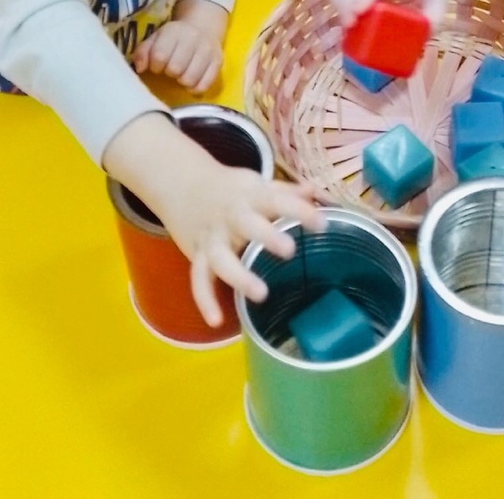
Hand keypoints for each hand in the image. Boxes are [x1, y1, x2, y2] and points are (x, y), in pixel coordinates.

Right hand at [105, 114, 324, 325]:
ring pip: (220, 257)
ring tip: (261, 294)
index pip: (277, 199)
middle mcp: (231, 216)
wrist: (181, 182)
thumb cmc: (231, 190)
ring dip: (239, 275)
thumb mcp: (257, 185)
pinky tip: (217, 321)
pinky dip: (205, 300)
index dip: (299, 210)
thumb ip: (286, 192)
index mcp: (251, 196)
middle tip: (290, 250)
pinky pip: (198, 279)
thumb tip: (317, 194)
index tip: (322, 223)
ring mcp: (211, 237)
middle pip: (247, 224)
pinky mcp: (195, 255)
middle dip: (266, 236)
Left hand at [133, 0, 227, 91]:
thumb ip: (143, 52)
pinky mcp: (218, 62)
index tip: (157, 66)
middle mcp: (193, 38)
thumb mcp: (155, 39)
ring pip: (190, 78)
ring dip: (182, 81)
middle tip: (170, 70)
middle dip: (169, 73)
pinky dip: (196, 88)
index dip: (155, 66)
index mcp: (173, 31)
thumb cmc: (173, 39)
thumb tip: (140, 68)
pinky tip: (192, 83)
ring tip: (181, 75)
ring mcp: (208, 50)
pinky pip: (205, 84)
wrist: (203, 27)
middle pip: (176, 68)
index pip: (160, 55)